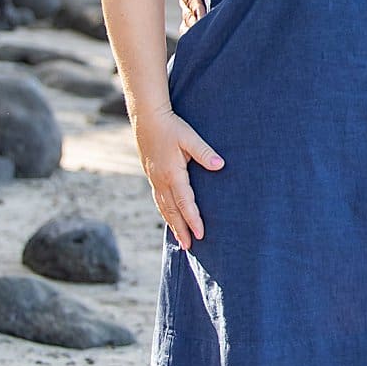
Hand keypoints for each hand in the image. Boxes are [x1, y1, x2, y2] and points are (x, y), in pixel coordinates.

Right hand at [133, 106, 221, 250]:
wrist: (146, 118)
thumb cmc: (171, 126)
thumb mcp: (189, 137)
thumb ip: (205, 153)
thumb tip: (220, 165)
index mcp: (172, 173)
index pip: (185, 202)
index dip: (193, 219)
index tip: (201, 234)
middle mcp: (161, 180)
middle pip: (172, 211)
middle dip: (181, 230)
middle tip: (190, 247)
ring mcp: (154, 179)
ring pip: (163, 207)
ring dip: (172, 224)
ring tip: (180, 239)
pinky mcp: (151, 175)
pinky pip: (158, 199)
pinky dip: (164, 212)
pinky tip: (169, 217)